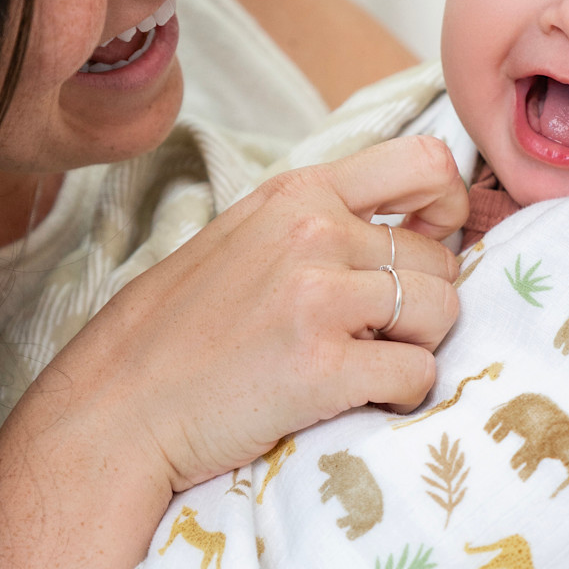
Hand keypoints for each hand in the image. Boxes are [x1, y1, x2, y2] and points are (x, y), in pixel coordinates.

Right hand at [48, 134, 467, 492]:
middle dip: (424, 302)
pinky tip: (354, 398)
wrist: (118, 406)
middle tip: (374, 334)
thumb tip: (417, 224)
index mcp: (297, 193)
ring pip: (442, 312)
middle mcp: (314, 231)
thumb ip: (322, 219)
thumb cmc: (181, 328)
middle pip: (441, 259)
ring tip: (361, 364)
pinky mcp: (323, 366)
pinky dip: (399, 394)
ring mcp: (319, 296)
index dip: (451, 206)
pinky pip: (418, 374)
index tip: (432, 242)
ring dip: (415, 347)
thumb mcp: (247, 238)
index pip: (427, 163)